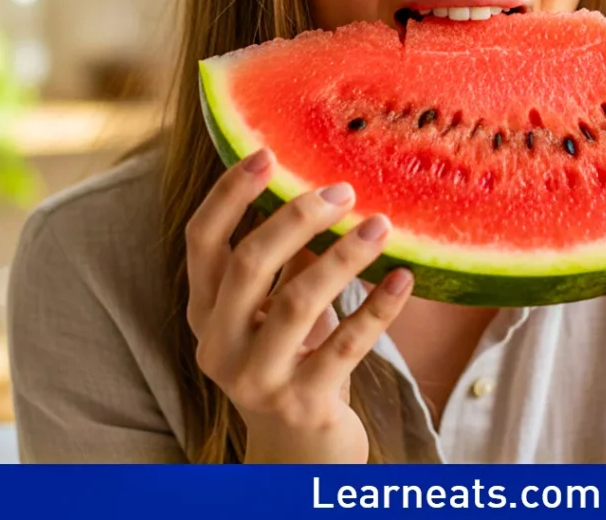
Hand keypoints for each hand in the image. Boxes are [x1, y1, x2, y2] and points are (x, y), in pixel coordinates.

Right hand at [185, 148, 413, 462]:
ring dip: (346, 255)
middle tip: (343, 190)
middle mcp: (219, 344)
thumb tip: (322, 189)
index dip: (230, 194)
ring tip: (383, 224)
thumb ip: (285, 259)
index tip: (267, 153)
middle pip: (250, 263)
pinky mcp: (304, 404)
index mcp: (205, 310)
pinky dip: (379, 307)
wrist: (297, 450)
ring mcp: (258, 378)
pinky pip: (348, 345)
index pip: (201, 240)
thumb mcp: (274, 308)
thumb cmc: (290, 357)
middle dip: (297, 218)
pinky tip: (404, 277)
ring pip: (300, 300)